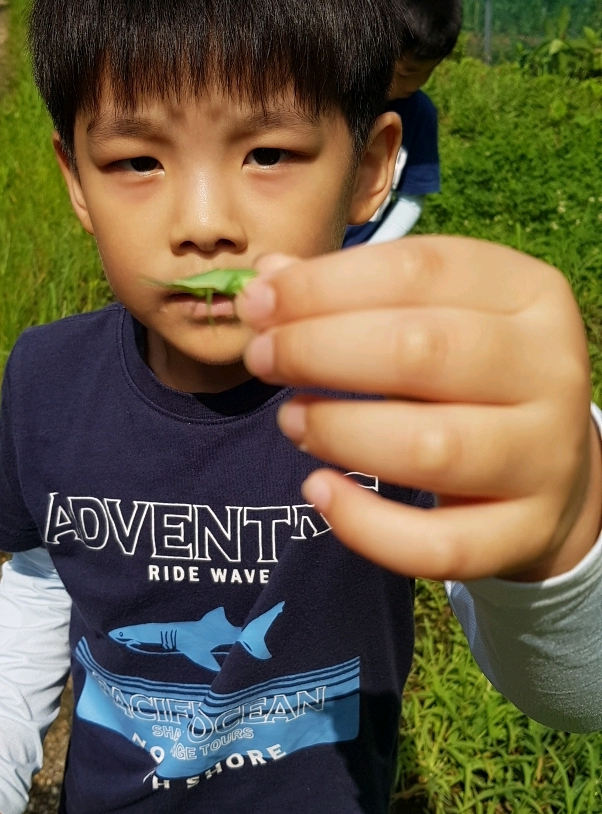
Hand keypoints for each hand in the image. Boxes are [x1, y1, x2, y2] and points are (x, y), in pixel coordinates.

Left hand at [238, 237, 601, 581]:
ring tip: (291, 419)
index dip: (324, 285)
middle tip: (263, 358)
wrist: (554, 472)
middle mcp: (550, 369)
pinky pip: (439, 543)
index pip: (419, 270)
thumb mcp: (432, 316)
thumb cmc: (470, 376)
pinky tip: (319, 490)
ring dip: (338, 431)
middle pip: (421, 351)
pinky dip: (365, 524)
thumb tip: (269, 280)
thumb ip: (355, 293)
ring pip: (430, 448)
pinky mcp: (527, 531)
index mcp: (529, 293)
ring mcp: (546, 456)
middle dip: (318, 351)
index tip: (259, 302)